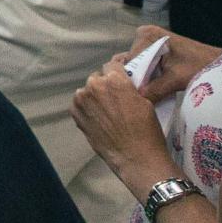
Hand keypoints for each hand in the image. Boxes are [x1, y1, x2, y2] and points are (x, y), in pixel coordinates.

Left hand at [72, 53, 177, 189]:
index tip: (121, 74)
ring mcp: (82, 100)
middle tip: (115, 97)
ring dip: (95, 96)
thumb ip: (128, 88)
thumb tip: (123, 84)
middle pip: (98, 78)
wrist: (135, 157)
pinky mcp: (75, 114)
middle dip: (106, 85)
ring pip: (87, 91)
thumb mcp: (144, 101)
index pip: (112, 65)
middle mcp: (94, 85)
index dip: (118, 69)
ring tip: (106, 110)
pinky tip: (97, 118)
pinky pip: (80, 104)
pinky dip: (87, 108)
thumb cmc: (146, 130)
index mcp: (114, 79)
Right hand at [125, 25, 210, 103]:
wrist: (217, 61)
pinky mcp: (154, 48)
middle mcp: (143, 34)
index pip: (130, 61)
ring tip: (146, 95)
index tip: (136, 96)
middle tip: (140, 98)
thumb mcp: (176, 79)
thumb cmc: (200, 65)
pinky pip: (144, 65)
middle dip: (136, 80)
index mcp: (147, 35)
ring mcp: (148, 41)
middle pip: (131, 62)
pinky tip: (151, 89)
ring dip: (141, 80)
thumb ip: (155, 89)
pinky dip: (148, 77)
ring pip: (137, 65)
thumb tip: (137, 102)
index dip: (132, 80)